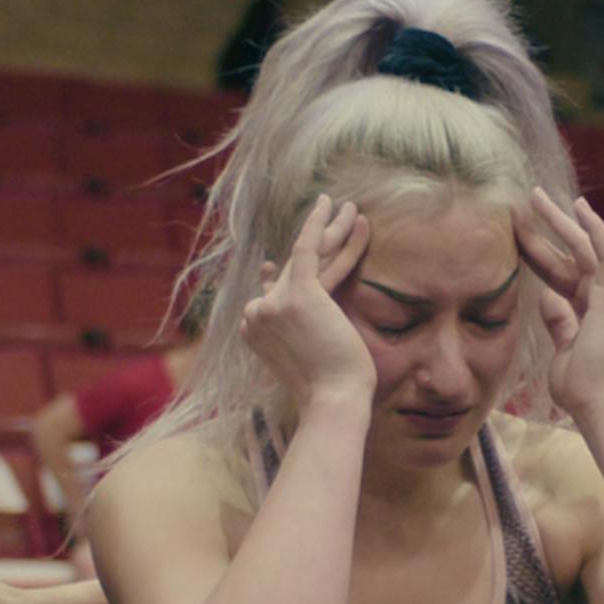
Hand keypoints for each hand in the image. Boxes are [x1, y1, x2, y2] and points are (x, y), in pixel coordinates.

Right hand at [240, 196, 373, 419]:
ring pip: (306, 256)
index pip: (277, 291)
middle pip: (293, 270)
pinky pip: (308, 247)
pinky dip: (319, 223)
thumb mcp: (302, 354)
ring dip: (330, 228)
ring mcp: (273, 303)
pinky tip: (330, 203)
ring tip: (349, 205)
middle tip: (334, 213)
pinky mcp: (299, 294)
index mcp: (253, 330)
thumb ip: (289, 324)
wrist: (333, 400)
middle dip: (319, 242)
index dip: (288, 273)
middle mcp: (256, 313)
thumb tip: (278, 290)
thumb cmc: (327, 387)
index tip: (282, 261)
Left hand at [515, 194, 603, 417]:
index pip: (559, 272)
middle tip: (525, 200)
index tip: (514, 232)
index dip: (537, 251)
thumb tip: (547, 297)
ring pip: (583, 247)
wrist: (598, 404)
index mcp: (592, 308)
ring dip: (560, 221)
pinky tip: (579, 208)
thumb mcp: (562, 347)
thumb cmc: (581, 386)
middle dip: (545, 228)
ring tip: (537, 196)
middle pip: (568, 255)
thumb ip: (558, 321)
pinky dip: (594, 230)